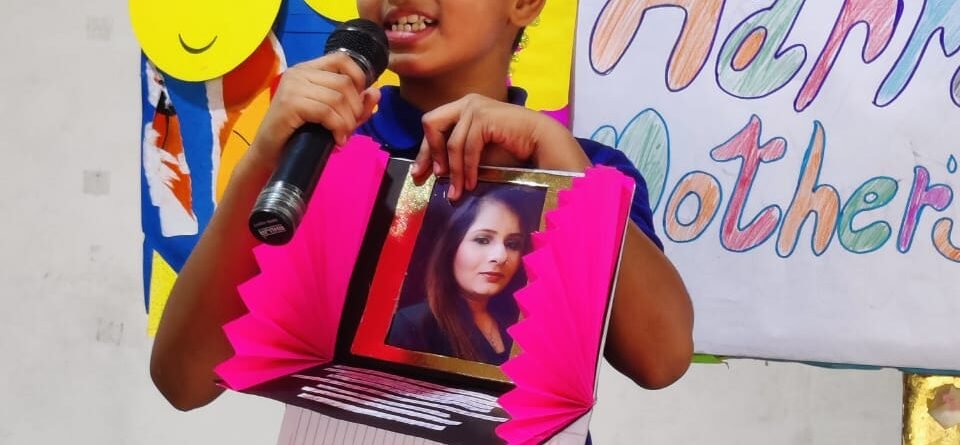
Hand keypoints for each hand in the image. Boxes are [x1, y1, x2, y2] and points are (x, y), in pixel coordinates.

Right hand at [251, 52, 380, 168]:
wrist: (270, 155)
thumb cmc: (300, 135)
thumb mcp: (335, 118)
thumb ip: (356, 106)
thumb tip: (376, 93)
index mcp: (309, 69)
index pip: (342, 59)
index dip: (358, 78)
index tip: (358, 102)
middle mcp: (299, 72)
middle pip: (344, 82)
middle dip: (355, 109)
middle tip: (349, 128)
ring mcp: (293, 86)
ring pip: (337, 97)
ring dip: (348, 121)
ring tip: (343, 136)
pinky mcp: (289, 103)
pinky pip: (326, 111)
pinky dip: (338, 127)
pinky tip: (337, 140)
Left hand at [412, 93, 584, 199]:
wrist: (540, 141)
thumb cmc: (512, 148)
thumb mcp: (477, 151)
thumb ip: (457, 155)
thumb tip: (436, 172)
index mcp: (463, 107)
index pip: (433, 125)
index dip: (425, 150)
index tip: (420, 173)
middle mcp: (466, 103)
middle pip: (431, 124)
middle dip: (429, 154)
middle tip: (433, 178)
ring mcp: (474, 107)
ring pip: (451, 143)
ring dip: (453, 171)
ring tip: (457, 191)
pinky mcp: (483, 117)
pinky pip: (466, 148)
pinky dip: (467, 169)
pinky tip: (470, 183)